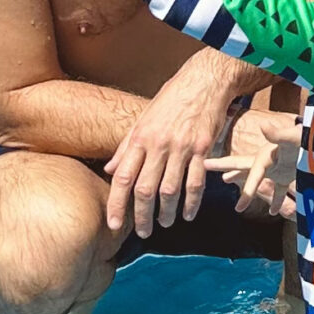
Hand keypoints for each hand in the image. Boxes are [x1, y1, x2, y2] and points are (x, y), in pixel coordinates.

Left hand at [103, 52, 252, 236]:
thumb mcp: (143, 119)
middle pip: (145, 190)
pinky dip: (192, 202)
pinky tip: (189, 213)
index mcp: (140, 138)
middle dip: (142, 216)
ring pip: (170, 190)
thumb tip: (109, 170)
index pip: (122, 177)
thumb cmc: (172, 99)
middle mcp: (159, 144)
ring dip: (166, 212)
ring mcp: (182, 147)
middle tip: (143, 232)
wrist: (204, 81)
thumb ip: (126, 146)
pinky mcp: (203, 148)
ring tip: (164, 223)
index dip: (116, 204)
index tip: (114, 224)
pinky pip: (196, 182)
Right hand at [210, 109, 302, 217]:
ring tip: (226, 181)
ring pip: (257, 177)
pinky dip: (276, 200)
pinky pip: (279, 189)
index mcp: (266, 156)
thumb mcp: (294, 137)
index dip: (245, 188)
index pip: (251, 173)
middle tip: (206, 164)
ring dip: (243, 182)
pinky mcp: (289, 173)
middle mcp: (268, 161)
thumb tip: (264, 126)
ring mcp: (277, 167)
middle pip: (242, 165)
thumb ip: (279, 134)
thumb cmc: (309, 141)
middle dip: (224, 166)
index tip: (236, 203)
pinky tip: (272, 211)